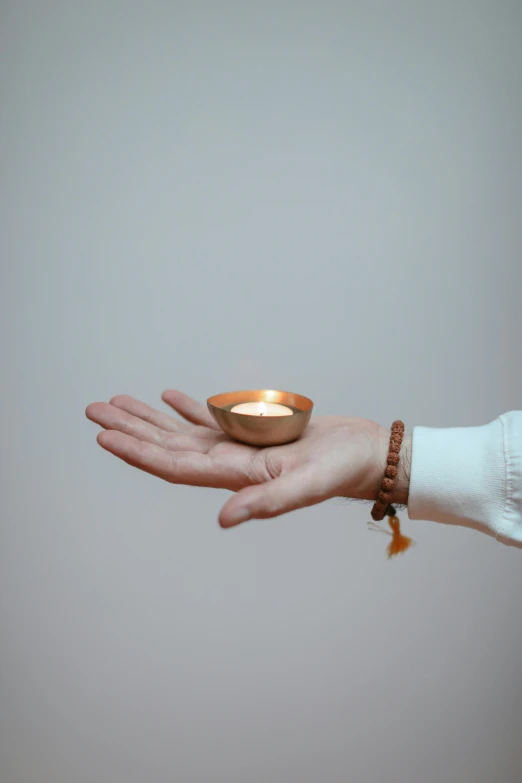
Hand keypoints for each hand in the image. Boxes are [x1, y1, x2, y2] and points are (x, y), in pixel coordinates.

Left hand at [86, 391, 409, 526]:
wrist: (366, 455)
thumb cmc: (343, 470)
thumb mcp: (308, 486)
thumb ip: (267, 503)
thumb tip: (224, 519)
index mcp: (235, 476)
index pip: (174, 465)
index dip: (137, 451)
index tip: (104, 435)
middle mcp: (229, 463)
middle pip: (167, 446)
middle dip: (130, 429)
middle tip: (93, 410)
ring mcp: (239, 448)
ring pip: (182, 432)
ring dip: (149, 418)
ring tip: (118, 401)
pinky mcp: (254, 433)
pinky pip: (212, 420)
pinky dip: (187, 409)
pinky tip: (169, 397)